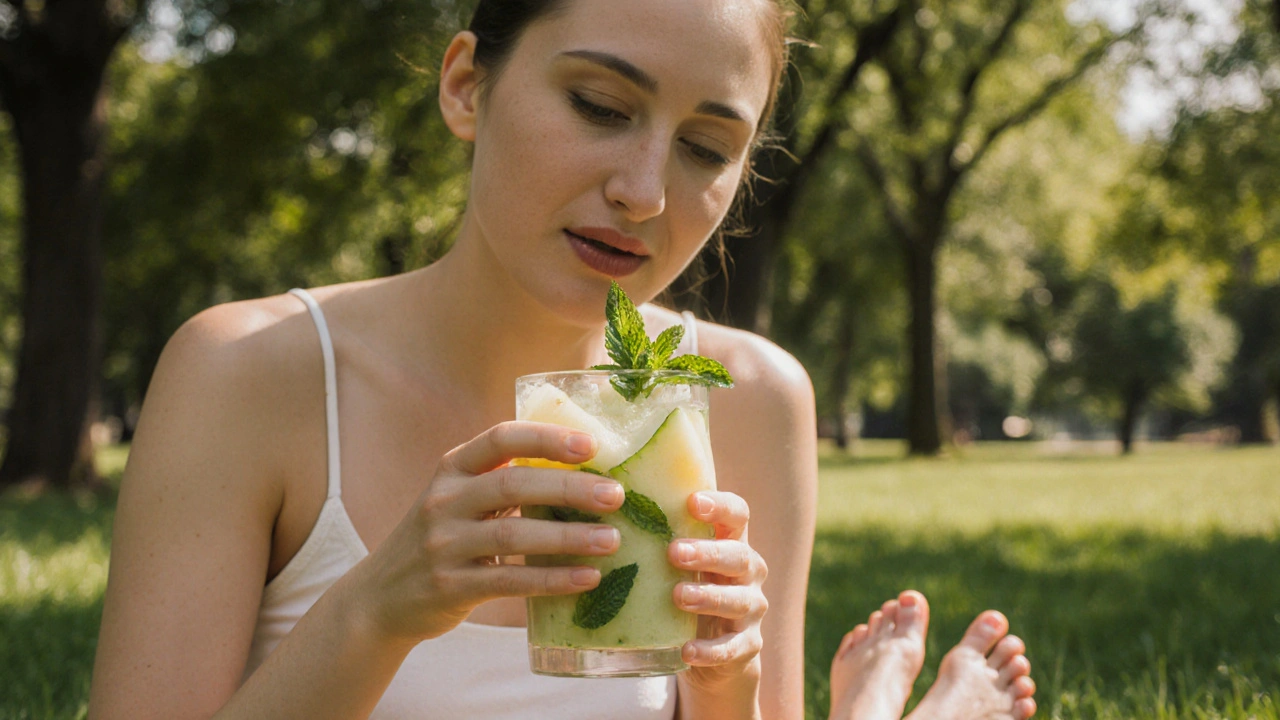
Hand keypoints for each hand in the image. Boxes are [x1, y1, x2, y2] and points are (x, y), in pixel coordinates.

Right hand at [350, 422, 625, 645]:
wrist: (381, 597)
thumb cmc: (444, 539)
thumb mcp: (460, 499)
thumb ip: (505, 482)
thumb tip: (587, 471)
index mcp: (452, 468)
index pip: (500, 437)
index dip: (546, 438)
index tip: (591, 444)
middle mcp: (444, 500)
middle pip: (513, 484)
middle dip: (569, 488)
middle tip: (615, 495)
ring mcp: (443, 544)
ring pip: (513, 536)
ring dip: (569, 538)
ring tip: (612, 540)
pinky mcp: (449, 586)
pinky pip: (509, 582)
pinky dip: (552, 580)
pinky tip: (587, 578)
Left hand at [670, 491, 767, 694]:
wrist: (716, 649)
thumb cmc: (690, 588)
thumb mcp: (680, 563)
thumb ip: (658, 538)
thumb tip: (603, 508)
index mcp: (732, 542)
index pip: (737, 514)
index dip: (719, 506)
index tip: (692, 502)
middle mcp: (749, 572)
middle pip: (738, 556)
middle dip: (707, 553)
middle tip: (674, 552)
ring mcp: (751, 608)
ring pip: (738, 600)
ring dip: (708, 597)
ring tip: (678, 596)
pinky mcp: (748, 644)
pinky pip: (732, 648)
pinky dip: (710, 650)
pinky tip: (686, 650)